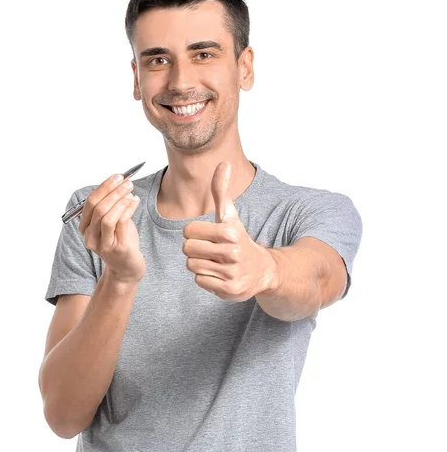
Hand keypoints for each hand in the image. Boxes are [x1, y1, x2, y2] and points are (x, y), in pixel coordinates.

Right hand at [78, 173, 145, 282]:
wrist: (128, 269)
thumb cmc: (121, 243)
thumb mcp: (114, 223)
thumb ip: (113, 207)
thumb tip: (120, 183)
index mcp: (86, 228)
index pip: (90, 202)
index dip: (104, 187)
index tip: (117, 176)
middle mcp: (90, 237)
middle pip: (98, 208)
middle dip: (113, 191)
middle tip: (127, 182)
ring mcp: (103, 244)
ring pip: (107, 216)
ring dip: (120, 200)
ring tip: (131, 192)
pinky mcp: (118, 249)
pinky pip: (121, 224)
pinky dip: (128, 209)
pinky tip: (135, 202)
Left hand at [182, 162, 276, 300]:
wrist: (263, 270)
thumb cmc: (239, 239)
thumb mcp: (230, 215)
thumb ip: (221, 190)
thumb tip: (223, 162)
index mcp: (229, 231)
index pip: (188, 231)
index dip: (193, 233)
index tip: (205, 235)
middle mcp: (231, 252)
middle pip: (187, 249)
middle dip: (194, 249)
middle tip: (208, 250)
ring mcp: (230, 272)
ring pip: (191, 265)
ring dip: (199, 264)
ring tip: (214, 261)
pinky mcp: (229, 289)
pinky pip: (200, 281)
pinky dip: (206, 278)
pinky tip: (218, 274)